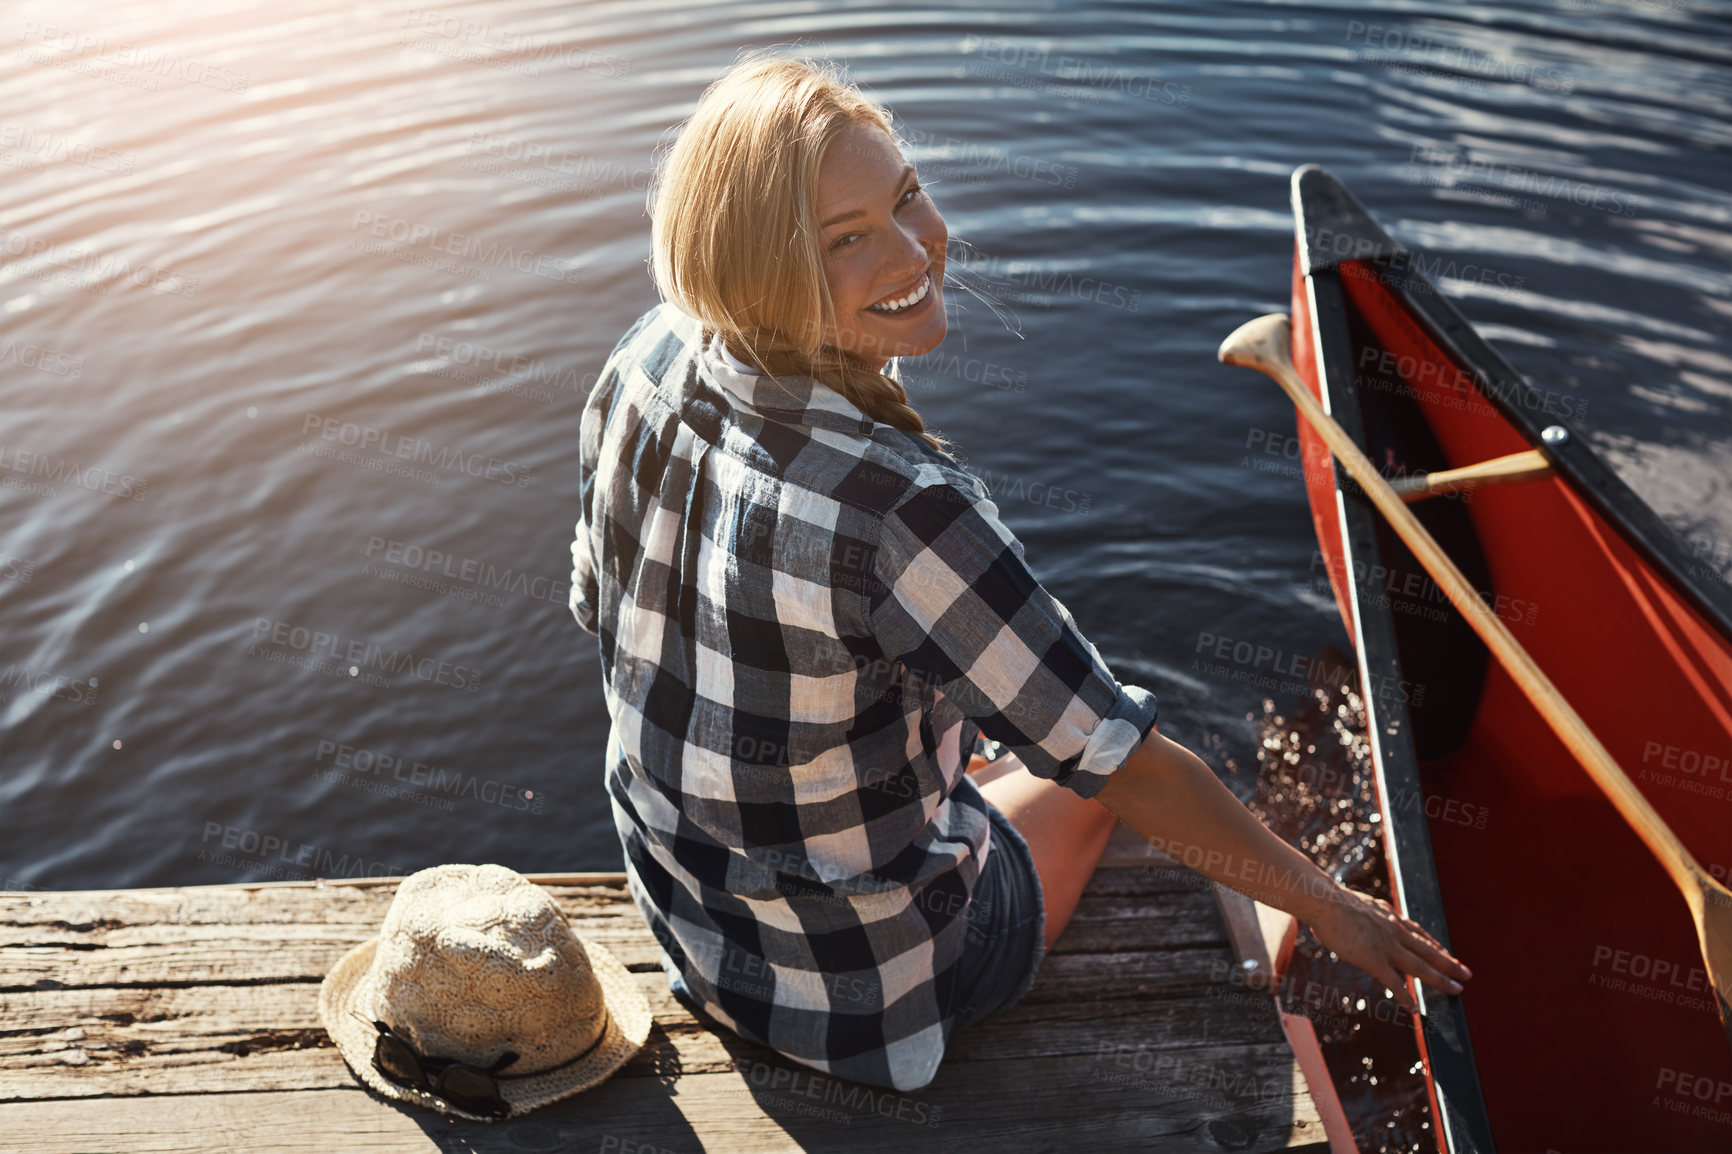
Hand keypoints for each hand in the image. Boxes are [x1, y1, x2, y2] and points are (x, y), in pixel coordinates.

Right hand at [1301, 884, 1471, 1011]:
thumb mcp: (1356, 904)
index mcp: (1389, 917)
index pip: (1418, 933)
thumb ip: (1364, 915)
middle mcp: (1394, 931)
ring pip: (1421, 967)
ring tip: (1456, 991)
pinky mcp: (1374, 960)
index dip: (1434, 944)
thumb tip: (1360, 917)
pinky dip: (1406, 997)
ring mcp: (1387, 946)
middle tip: (1467, 974)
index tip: (1446, 952)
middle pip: (1429, 950)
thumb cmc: (1330, 901)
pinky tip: (1414, 1009)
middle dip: (1450, 964)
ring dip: (1441, 980)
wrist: (1324, 902)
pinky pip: (1394, 983)